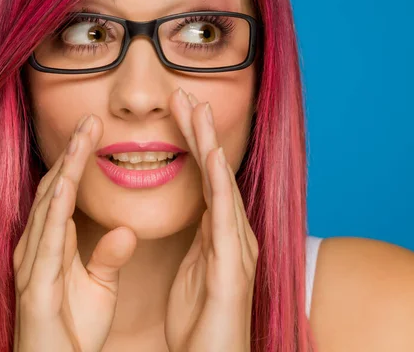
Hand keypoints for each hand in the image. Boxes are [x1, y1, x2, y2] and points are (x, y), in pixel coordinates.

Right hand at [12, 114, 137, 351]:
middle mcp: (35, 248)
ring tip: (81, 136)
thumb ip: (107, 256)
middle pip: (53, 189)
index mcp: (51, 246)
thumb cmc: (72, 331)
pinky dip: (56, 208)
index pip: (64, 193)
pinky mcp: (33, 286)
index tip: (96, 131)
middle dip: (71, 153)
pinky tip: (65, 183)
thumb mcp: (98, 287)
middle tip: (90, 118)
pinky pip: (46, 239)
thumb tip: (125, 229)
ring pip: (48, 205)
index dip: (78, 161)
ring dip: (64, 168)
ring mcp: (30, 264)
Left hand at [165, 89, 258, 351]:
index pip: (205, 179)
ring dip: (211, 148)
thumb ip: (200, 237)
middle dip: (202, 134)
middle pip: (216, 174)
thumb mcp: (196, 269)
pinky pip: (224, 220)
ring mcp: (236, 251)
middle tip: (186, 96)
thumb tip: (199, 209)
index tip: (179, 112)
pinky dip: (220, 186)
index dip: (194, 145)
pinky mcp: (231, 270)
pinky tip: (213, 159)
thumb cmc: (202, 319)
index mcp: (219, 234)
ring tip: (199, 111)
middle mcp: (233, 236)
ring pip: (223, 188)